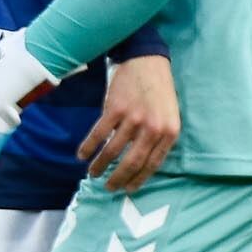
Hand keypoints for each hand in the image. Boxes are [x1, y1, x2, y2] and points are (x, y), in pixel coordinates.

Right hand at [78, 54, 179, 191]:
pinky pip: (99, 134)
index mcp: (169, 132)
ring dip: (100, 165)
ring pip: (112, 151)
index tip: (128, 189)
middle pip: (132, 162)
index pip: (152, 164)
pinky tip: (82, 155)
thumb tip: (141, 164)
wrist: (147, 61)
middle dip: (118, 179)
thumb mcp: (170, 115)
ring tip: (93, 173)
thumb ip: (159, 139)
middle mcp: (152, 128)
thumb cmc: (159, 91)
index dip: (138, 179)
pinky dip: (88, 147)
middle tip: (109, 188)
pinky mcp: (115, 108)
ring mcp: (133, 118)